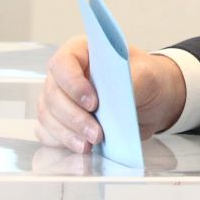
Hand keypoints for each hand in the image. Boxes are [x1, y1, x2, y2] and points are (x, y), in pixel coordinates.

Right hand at [35, 35, 187, 151]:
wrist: (150, 100)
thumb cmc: (145, 78)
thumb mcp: (147, 75)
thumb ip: (132, 81)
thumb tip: (113, 96)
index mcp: (82, 51)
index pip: (64, 63)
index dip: (73, 83)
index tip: (93, 103)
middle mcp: (64, 74)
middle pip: (53, 94)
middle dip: (74, 117)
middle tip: (97, 134)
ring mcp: (59, 98)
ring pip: (48, 116)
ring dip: (67, 133)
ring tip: (90, 145)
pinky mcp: (59, 120)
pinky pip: (48, 132)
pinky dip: (61, 142)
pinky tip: (81, 148)